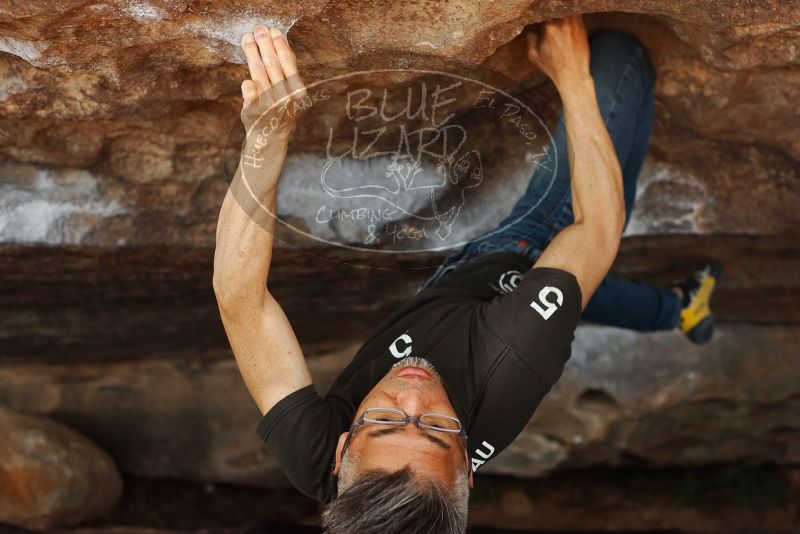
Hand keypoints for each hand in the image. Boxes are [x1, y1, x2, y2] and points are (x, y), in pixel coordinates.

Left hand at [240, 25, 306, 144]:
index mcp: (297, 91)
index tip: (272, 30)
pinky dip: (247, 83)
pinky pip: (248, 88)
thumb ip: (286, 71)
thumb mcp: (289, 91)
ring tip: (247, 39)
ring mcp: (269, 104)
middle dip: (264, 43)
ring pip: (259, 72)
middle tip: (258, 30)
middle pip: (272, 64)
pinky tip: (247, 79)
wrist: (270, 138)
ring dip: (252, 52)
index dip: (280, 44)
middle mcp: (285, 97)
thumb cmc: (279, 110)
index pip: (288, 62)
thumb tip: (279, 42)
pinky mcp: (254, 110)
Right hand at [526, 15, 589, 89]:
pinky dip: (572, 17)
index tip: (542, 23)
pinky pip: (577, 16)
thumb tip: (531, 31)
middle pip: (557, 11)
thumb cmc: (552, 67)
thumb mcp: (534, 56)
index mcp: (548, 29)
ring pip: (568, 11)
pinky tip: (568, 25)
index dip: (542, 18)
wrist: (572, 74)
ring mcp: (574, 25)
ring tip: (560, 23)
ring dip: (563, 15)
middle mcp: (562, 24)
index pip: (544, 14)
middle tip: (552, 24)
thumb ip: (530, 40)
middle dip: (553, 16)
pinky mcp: (582, 29)